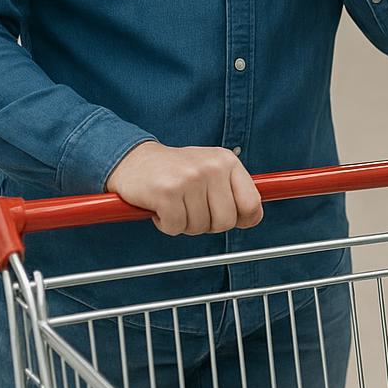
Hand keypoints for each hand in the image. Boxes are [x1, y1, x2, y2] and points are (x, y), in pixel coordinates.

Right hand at [105, 142, 262, 235]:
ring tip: (175, 204)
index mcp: (227, 162)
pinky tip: (160, 207)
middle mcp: (212, 168)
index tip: (231, 220)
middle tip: (192, 211)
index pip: (251, 203)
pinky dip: (166, 224)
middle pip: (226, 221)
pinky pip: (176, 227)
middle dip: (208, 224)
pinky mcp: (167, 192)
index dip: (243, 220)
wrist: (134, 160)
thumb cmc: (176, 171)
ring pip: (200, 227)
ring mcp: (190, 179)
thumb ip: (232, 191)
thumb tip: (253, 219)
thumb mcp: (211, 171)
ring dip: (184, 224)